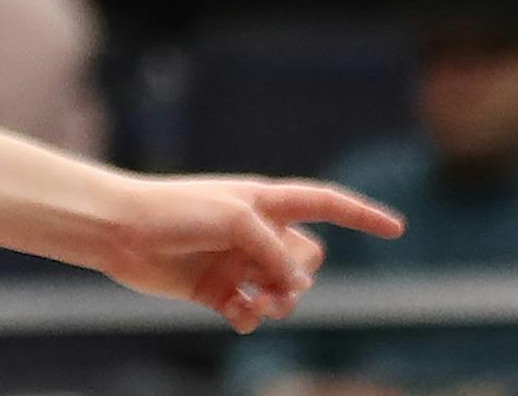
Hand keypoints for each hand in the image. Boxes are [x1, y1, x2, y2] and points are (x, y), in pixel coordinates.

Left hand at [94, 175, 403, 334]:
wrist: (120, 230)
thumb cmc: (174, 210)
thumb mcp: (236, 219)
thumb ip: (277, 250)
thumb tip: (298, 286)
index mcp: (263, 200)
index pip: (324, 203)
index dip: (361, 215)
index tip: (397, 228)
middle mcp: (254, 231)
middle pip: (308, 258)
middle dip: (300, 273)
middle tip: (274, 281)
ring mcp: (237, 261)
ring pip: (285, 290)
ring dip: (281, 300)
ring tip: (259, 302)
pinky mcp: (216, 290)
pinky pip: (253, 312)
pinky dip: (252, 317)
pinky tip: (238, 314)